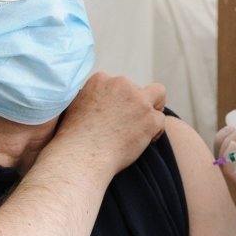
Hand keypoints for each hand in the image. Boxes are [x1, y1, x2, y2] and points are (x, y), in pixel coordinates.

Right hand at [45, 72, 165, 175]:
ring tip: (143, 126)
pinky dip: (154, 131)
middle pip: (137, 89)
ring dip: (152, 109)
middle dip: (134, 104)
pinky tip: (143, 141)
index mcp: (101, 79)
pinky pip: (161, 120)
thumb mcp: (74, 106)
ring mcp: (138, 100)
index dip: (119, 99)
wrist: (82, 157)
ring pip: (158, 94)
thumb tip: (98, 101)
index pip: (119, 84)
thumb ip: (90, 97)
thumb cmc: (74, 139)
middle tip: (126, 125)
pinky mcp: (151, 118)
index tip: (114, 115)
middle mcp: (121, 84)